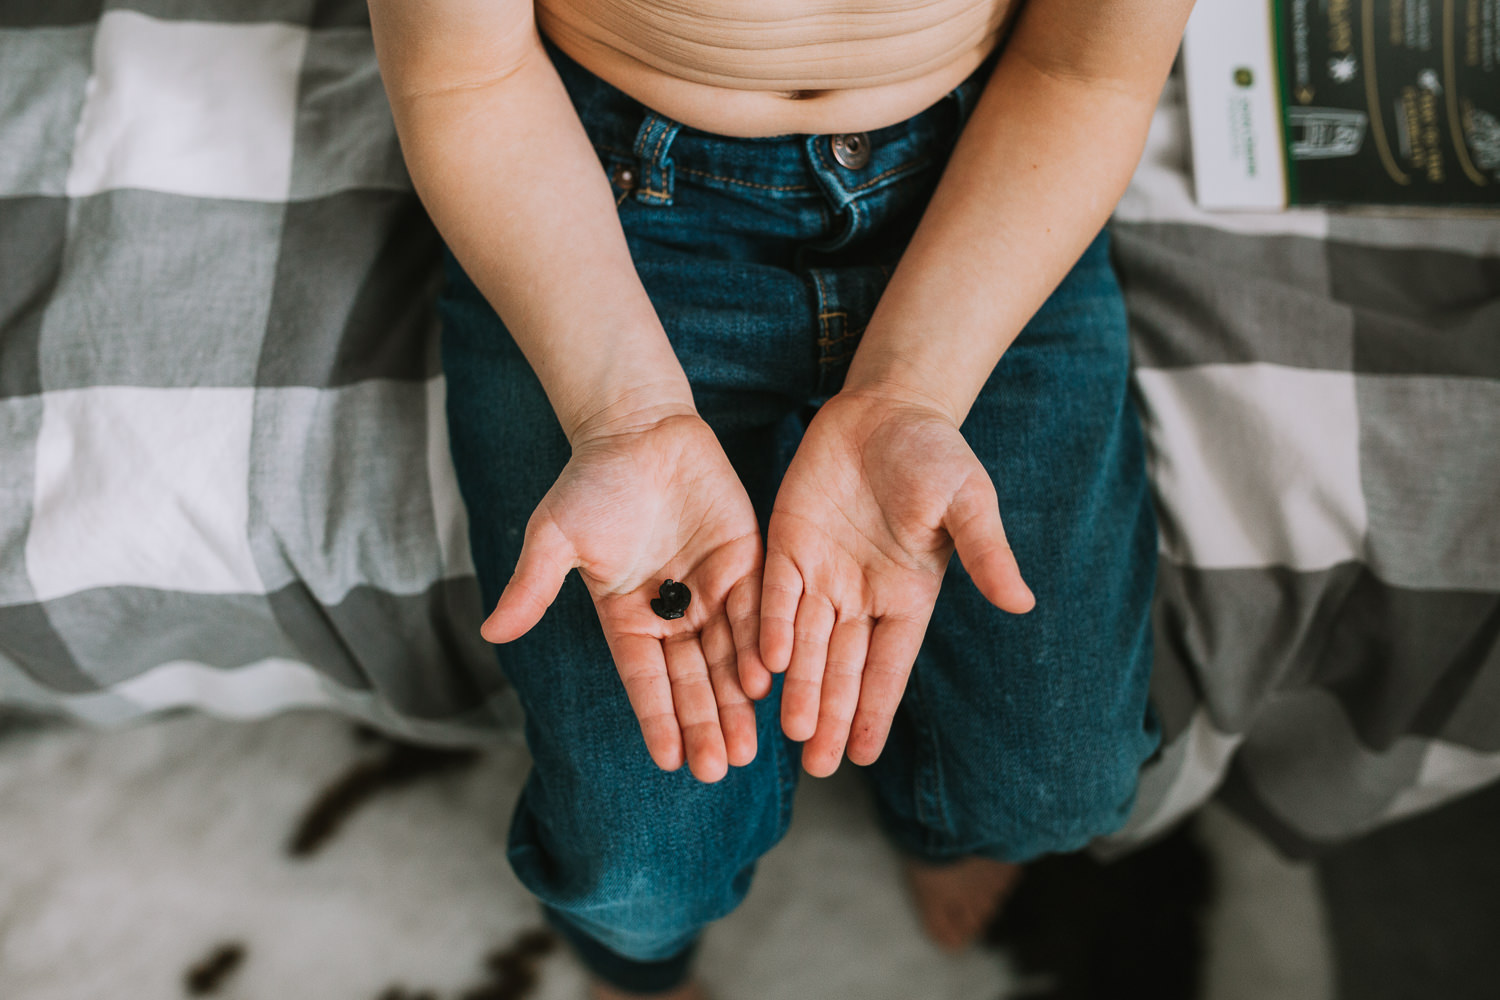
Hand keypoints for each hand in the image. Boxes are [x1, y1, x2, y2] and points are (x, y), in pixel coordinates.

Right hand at [481, 409, 764, 782]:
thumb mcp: (555, 536)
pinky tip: (769, 682)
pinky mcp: (745, 562)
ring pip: (729, 656)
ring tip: (748, 748)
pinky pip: (757, 612)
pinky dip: (763, 646)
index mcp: (627, 617)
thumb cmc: (592, 482)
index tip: (671, 761)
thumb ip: (533, 586)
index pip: (645, 680)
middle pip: (692, 679)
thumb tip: (491, 631)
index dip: (658, 719)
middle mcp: (672, 613)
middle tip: (720, 769)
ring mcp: (712, 590)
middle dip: (706, 724)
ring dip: (738, 702)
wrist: (639, 427)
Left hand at [755, 389, 1034, 776]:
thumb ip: (986, 553)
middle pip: (843, 667)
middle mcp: (861, 596)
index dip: (875, 709)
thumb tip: (1021, 603)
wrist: (886, 408)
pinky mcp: (788, 546)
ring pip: (806, 643)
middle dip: (831, 715)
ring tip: (792, 735)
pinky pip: (777, 596)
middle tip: (819, 766)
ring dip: (800, 687)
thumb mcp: (968, 501)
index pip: (889, 666)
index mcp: (907, 596)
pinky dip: (772, 629)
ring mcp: (822, 573)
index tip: (862, 756)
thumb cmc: (935, 455)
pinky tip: (765, 666)